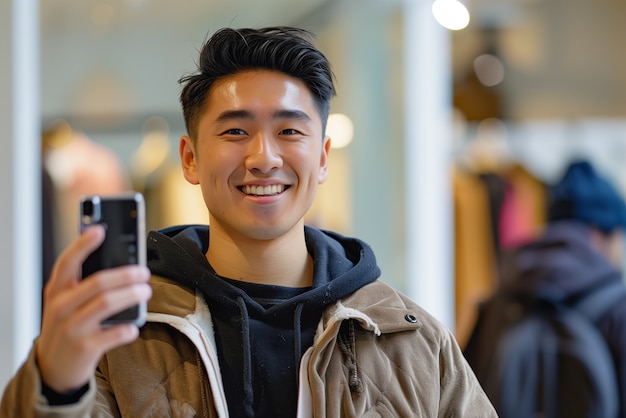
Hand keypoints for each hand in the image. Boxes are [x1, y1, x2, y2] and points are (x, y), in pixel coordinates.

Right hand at [36, 225, 151, 392]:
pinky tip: (134, 327)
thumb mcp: (66, 303)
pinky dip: (128, 328)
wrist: (52, 369)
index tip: (100, 230)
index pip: (68, 262)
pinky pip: (114, 333)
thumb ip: (84, 284)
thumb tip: (122, 263)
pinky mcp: (84, 348)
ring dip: (131, 295)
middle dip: (126, 274)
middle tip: (144, 273)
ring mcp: (71, 328)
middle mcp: (60, 307)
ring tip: (145, 291)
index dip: (83, 244)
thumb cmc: (66, 327)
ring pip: (106, 303)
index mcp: (56, 291)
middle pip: (97, 282)